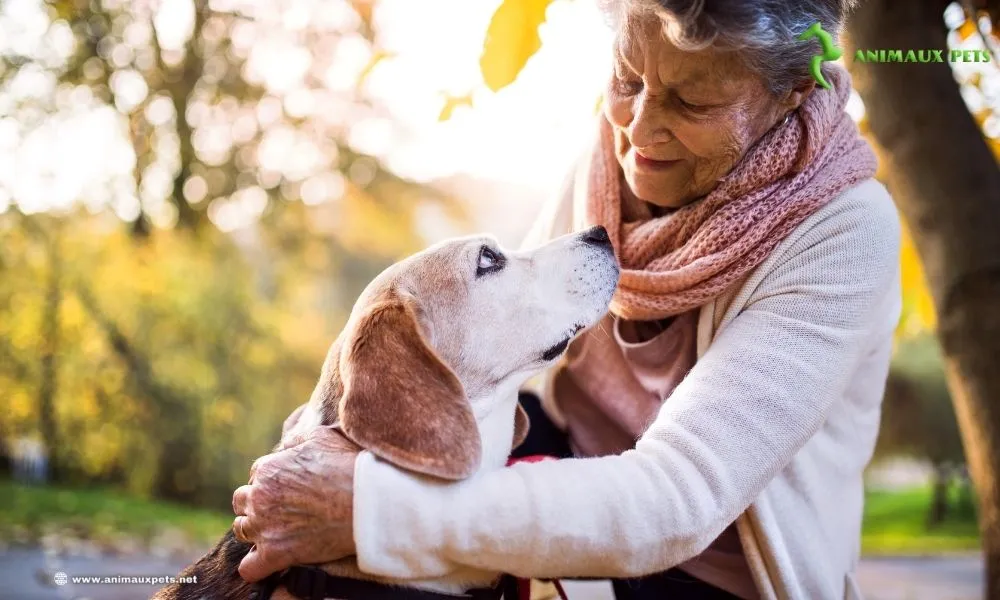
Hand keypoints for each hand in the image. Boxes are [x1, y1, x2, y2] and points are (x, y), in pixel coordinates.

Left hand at [232, 425, 360, 581]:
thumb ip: (297, 440)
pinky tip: (269, 562)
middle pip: (242, 501)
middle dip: (257, 503)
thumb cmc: (349, 466)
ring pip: (242, 530)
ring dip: (255, 530)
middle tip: (281, 509)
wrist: (368, 501)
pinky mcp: (276, 554)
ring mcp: (265, 526)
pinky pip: (249, 568)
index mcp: (269, 469)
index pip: (257, 475)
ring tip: (277, 532)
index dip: (272, 481)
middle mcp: (260, 497)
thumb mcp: (322, 437)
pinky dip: (256, 567)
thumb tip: (288, 445)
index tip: (288, 489)